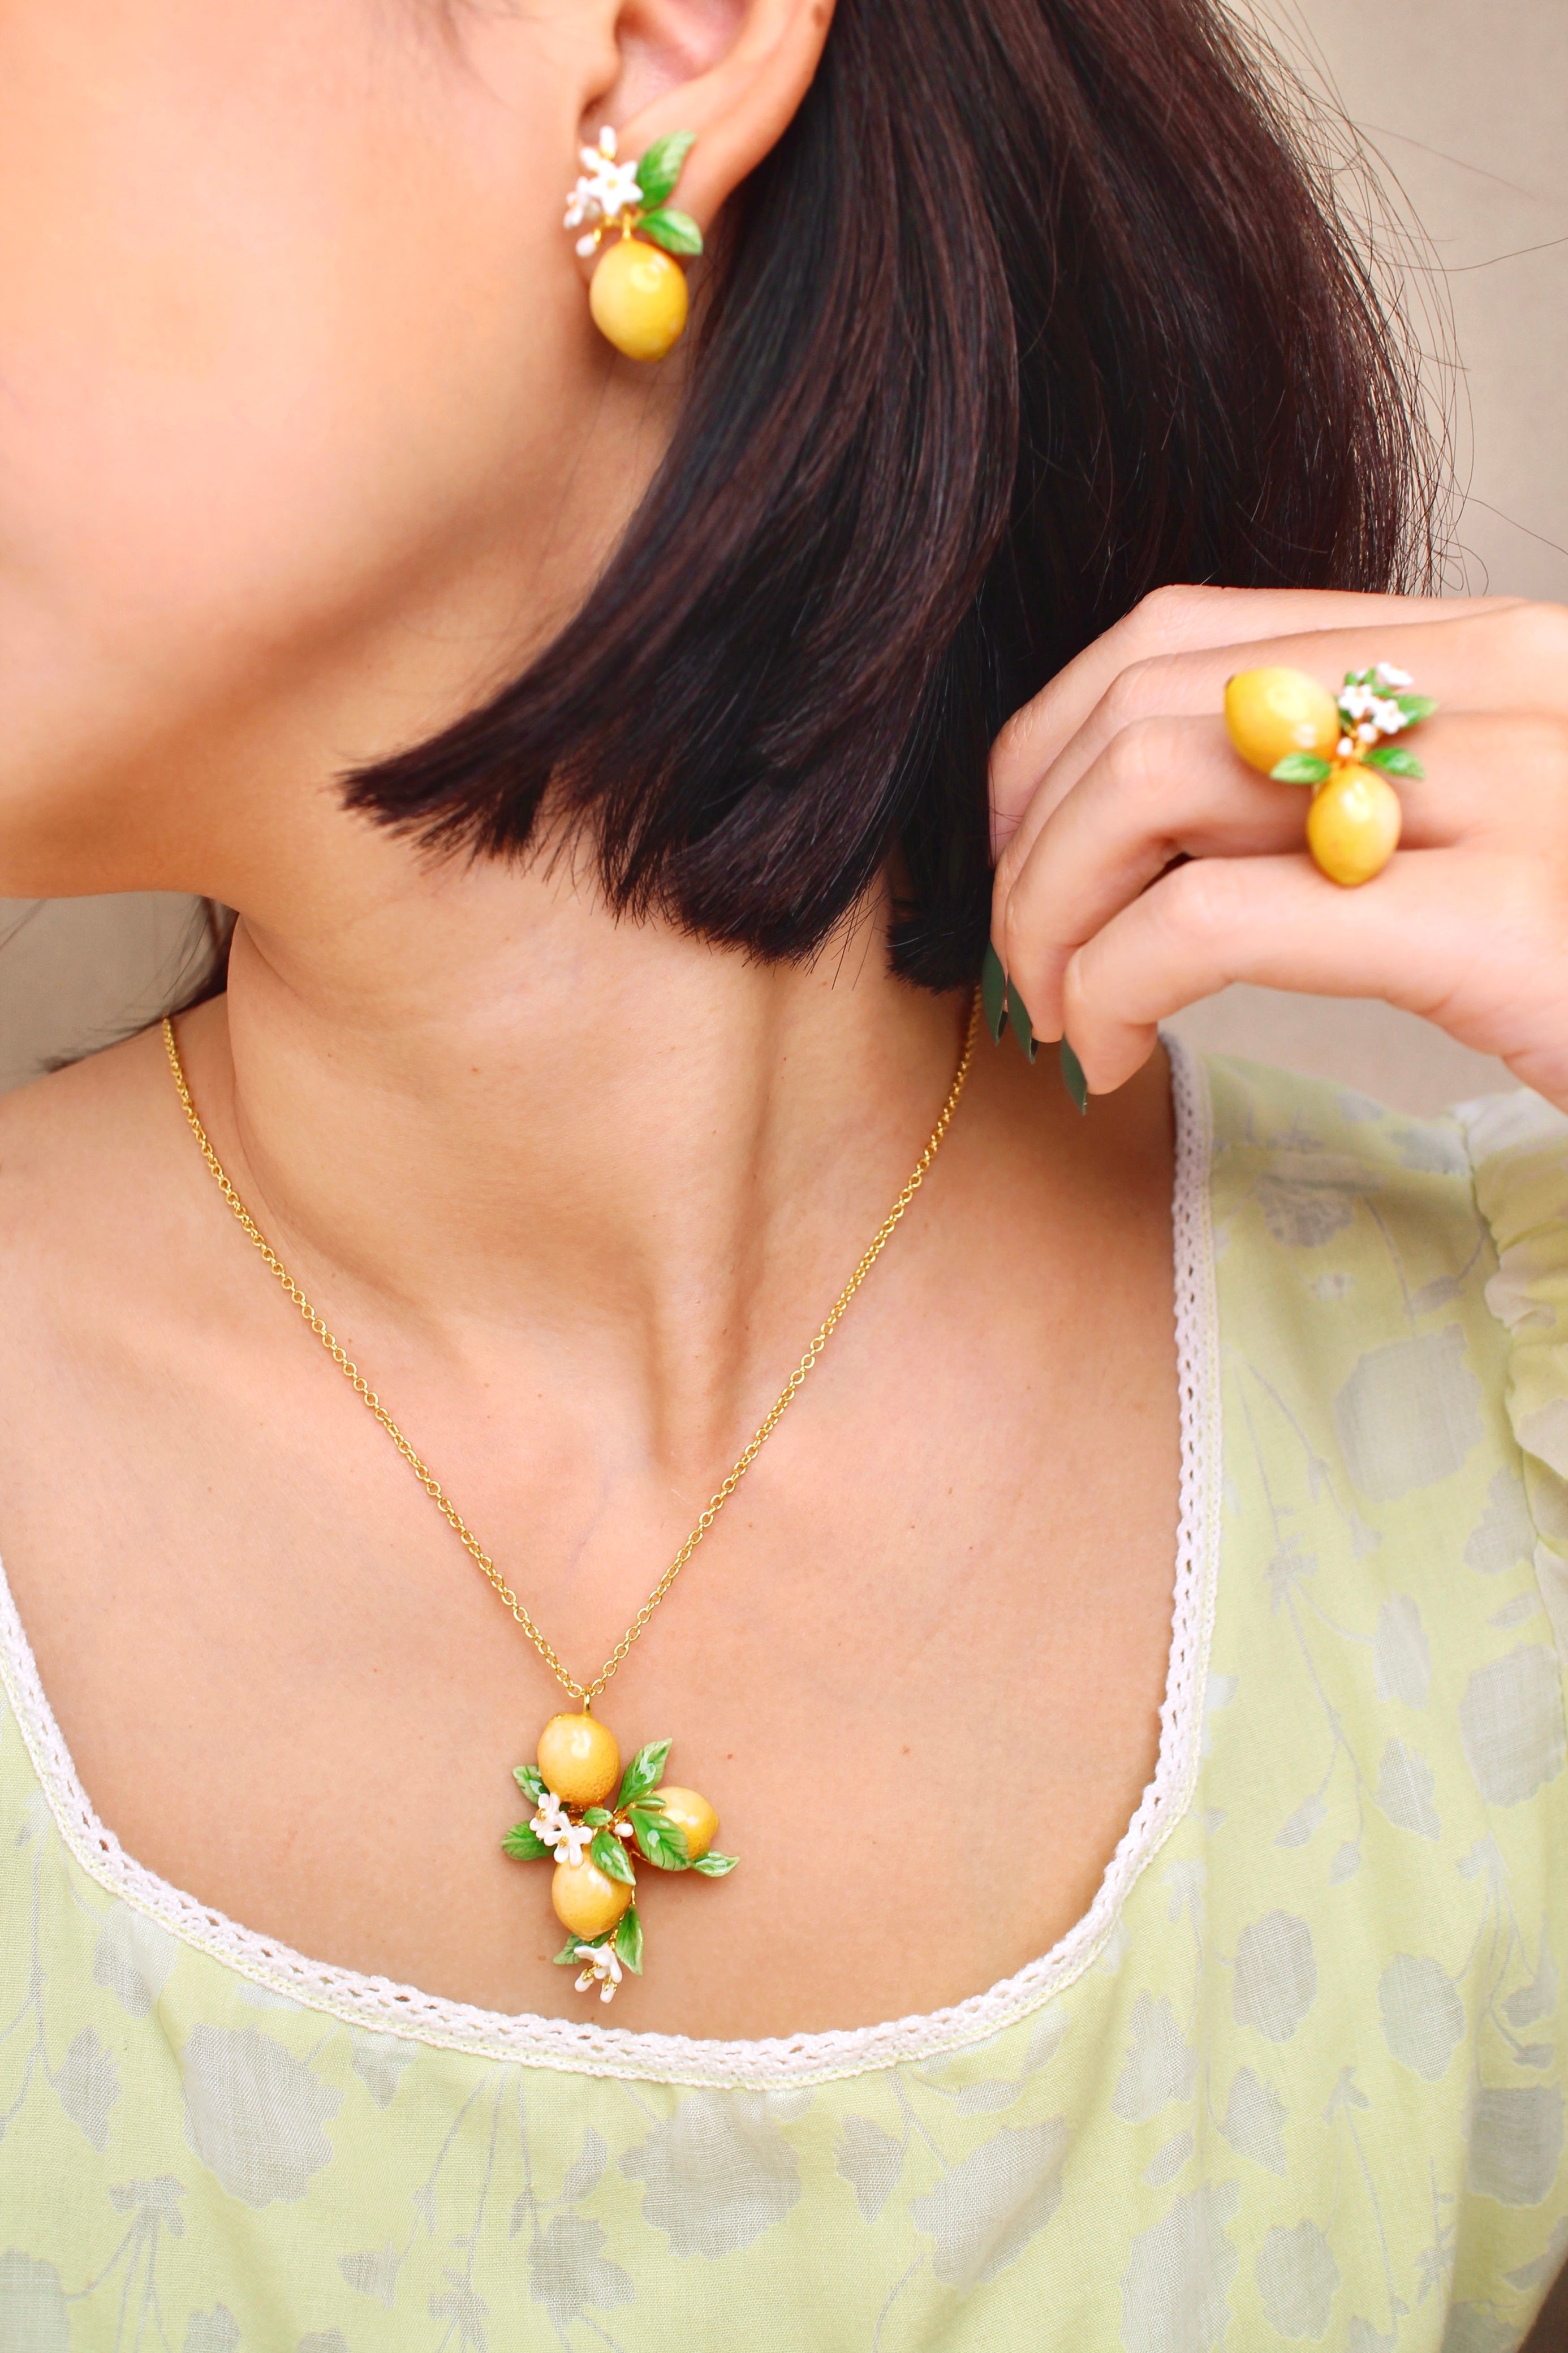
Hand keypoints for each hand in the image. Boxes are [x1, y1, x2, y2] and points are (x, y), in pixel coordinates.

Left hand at [989, 588, 1567, 1108]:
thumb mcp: (1492, 838)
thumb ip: (1352, 797)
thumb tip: (1155, 836)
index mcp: (1482, 649)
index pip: (1181, 634)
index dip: (1050, 750)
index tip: (1025, 862)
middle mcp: (1498, 676)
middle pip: (1142, 704)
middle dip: (1033, 848)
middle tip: (1030, 965)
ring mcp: (1508, 784)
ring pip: (1151, 783)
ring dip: (1051, 913)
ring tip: (1061, 1011)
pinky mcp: (1500, 923)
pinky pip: (1211, 919)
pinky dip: (1113, 985)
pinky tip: (1114, 1050)